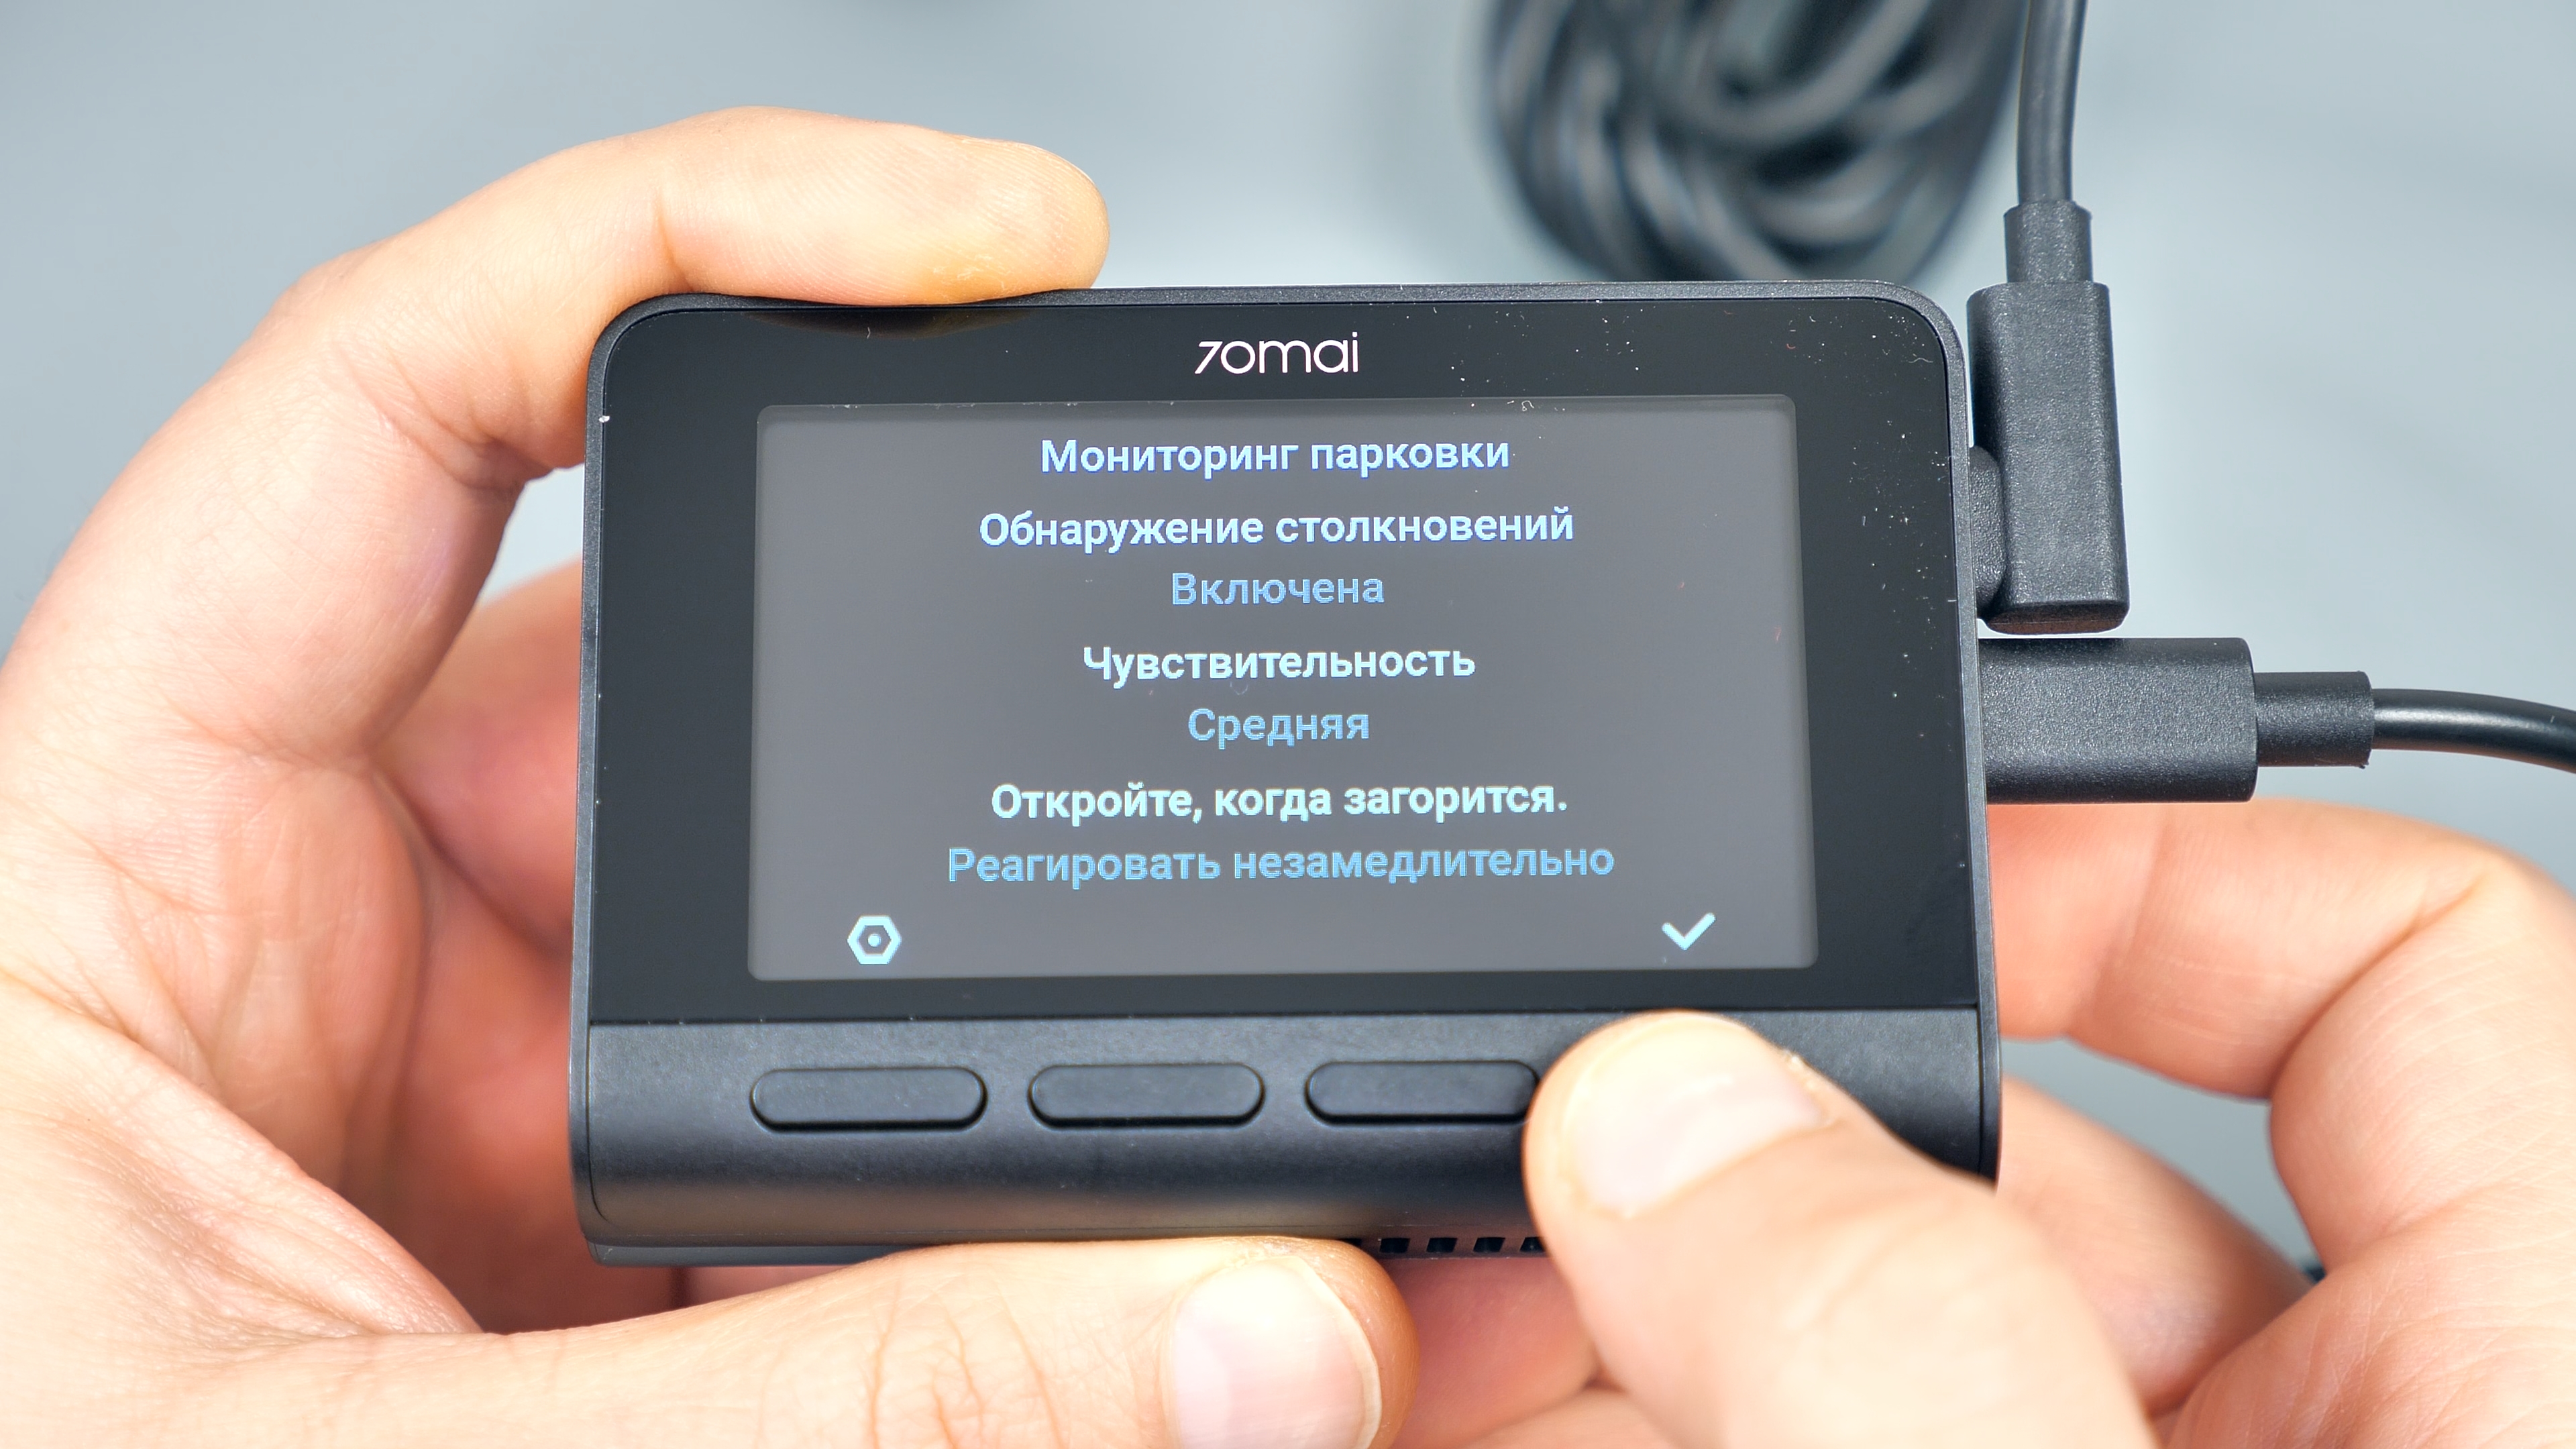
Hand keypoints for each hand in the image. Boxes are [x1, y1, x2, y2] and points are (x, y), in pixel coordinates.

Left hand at [0, 110, 1412, 1446]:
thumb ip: (818, 1415)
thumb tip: (1237, 1332)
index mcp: (131, 862)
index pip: (411, 411)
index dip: (696, 236)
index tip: (990, 237)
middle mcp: (333, 940)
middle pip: (717, 712)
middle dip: (983, 762)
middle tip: (1214, 838)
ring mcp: (497, 1105)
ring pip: (839, 968)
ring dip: (1050, 1055)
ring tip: (1253, 1128)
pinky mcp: (614, 1262)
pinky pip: (865, 1172)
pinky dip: (1032, 1226)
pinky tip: (1180, 1276)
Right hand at [1432, 802, 2575, 1445]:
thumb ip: (1912, 1356)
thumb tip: (1665, 1125)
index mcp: (2510, 1400)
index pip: (2410, 981)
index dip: (2154, 857)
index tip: (1887, 852)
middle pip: (2010, 1164)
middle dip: (1738, 1143)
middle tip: (1548, 1151)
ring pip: (1814, 1334)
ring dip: (1604, 1297)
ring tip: (1427, 1311)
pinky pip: (1726, 1446)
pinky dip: (1576, 1422)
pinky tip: (1442, 1408)